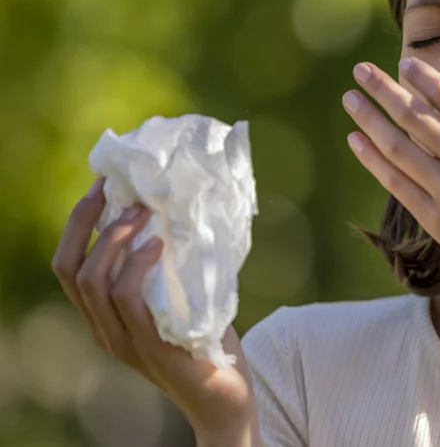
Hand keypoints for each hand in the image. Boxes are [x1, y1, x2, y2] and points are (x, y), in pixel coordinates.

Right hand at [51, 177, 257, 439]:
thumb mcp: (181, 299)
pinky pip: (129, 301)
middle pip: (71, 269)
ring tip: (144, 214)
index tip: (101, 186)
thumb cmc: (207, 344)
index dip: (78, 224)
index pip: (69, 266)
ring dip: (115, 240)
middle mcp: (104, 330)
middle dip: (88, 223)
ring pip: (94, 283)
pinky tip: (159, 245)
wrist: (226, 398)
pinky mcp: (151, 349)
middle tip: (123, 193)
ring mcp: (124, 342)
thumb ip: (171, 269)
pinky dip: (138, 267)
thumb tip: (180, 215)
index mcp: (104, 317)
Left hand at [342, 57, 439, 292]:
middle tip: (361, 71)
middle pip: (419, 118)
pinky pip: (396, 182)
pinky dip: (373, 159)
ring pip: (400, 147)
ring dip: (371, 119)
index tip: (405, 63)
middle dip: (387, 90)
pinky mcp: (435, 219)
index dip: (426, 79)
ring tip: (350, 99)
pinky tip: (356, 140)